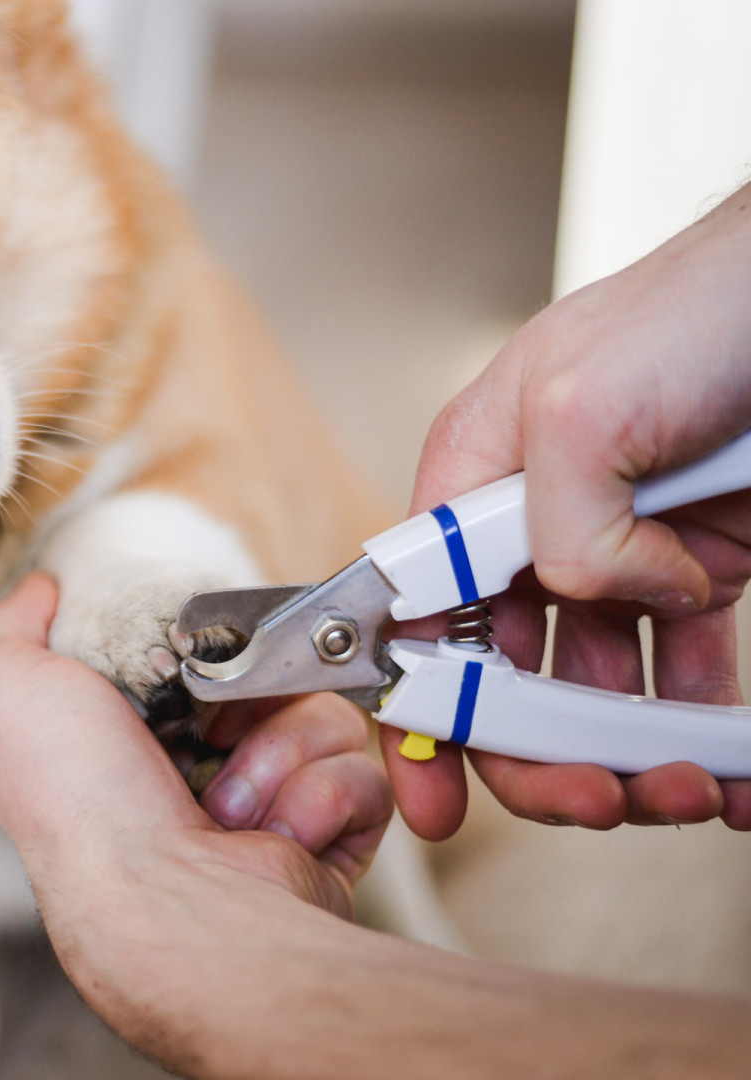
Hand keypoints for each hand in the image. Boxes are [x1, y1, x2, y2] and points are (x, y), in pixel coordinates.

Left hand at [0, 574, 391, 1024]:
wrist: (164, 902)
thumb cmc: (77, 798)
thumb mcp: (5, 686)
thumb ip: (13, 626)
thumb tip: (43, 587)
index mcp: (125, 734)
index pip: (191, 652)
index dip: (197, 644)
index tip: (182, 653)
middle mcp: (195, 769)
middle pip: (265, 671)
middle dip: (245, 692)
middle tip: (209, 727)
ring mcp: (267, 804)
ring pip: (319, 712)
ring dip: (278, 750)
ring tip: (230, 805)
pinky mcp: (328, 835)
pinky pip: (359, 771)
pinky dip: (318, 796)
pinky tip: (271, 833)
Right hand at [392, 183, 750, 838]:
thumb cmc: (701, 307)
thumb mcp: (581, 403)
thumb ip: (554, 524)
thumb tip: (597, 597)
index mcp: (472, 481)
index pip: (414, 619)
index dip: (417, 714)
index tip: (435, 797)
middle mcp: (532, 524)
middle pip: (504, 675)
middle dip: (541, 753)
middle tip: (596, 797)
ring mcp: (619, 549)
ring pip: (595, 689)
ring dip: (629, 755)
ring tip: (685, 785)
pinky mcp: (700, 565)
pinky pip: (686, 674)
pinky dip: (702, 732)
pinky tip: (727, 767)